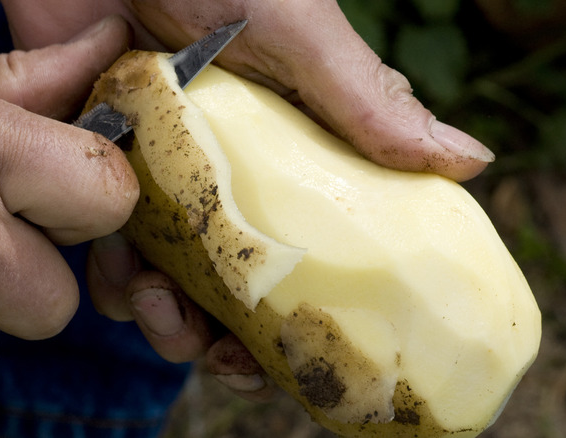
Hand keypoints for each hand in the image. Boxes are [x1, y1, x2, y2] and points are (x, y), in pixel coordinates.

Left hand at [0, 0, 494, 400]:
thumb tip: (470, 162)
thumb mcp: (295, 31)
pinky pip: (97, 239)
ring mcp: (156, 172)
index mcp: (282, 154)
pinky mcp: (95, 162)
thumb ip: (364, 100)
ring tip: (153, 305)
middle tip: (213, 351)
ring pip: (161, 275)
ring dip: (157, 311)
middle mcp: (222, 174)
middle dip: (218, 332)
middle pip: (227, 282)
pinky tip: (112, 265)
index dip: (297, 316)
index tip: (283, 357)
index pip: (302, 251)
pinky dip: (106, 267)